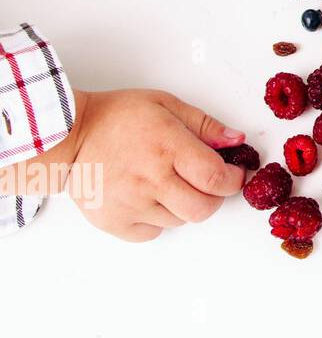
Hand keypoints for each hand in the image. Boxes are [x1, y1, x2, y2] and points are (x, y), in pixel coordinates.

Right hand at [0, 89, 246, 241]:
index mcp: (168, 147)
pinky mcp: (113, 222)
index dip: (233, 180)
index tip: (233, 174)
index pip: (216, 178)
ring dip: (184, 206)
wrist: (67, 136)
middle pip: (203, 208)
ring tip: (168, 183)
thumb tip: (237, 140)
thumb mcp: (166, 105)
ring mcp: (130, 204)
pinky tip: (148, 198)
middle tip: (206, 182)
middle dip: (214, 197)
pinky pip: (152, 233)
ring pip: (180, 221)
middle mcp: (150, 179)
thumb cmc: (117, 117)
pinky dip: (158, 220)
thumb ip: (205, 125)